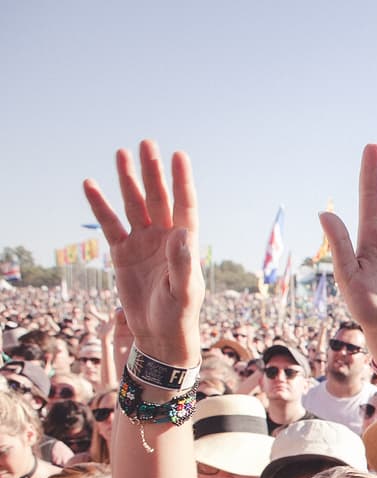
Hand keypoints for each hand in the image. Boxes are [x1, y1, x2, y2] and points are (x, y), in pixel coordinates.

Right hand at [83, 141, 202, 365]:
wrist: (160, 333)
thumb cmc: (179, 314)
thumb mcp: (184, 292)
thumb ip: (183, 263)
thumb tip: (182, 234)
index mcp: (184, 243)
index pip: (184, 205)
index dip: (181, 181)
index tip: (179, 155)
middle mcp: (164, 237)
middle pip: (158, 197)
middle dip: (152, 172)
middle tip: (146, 143)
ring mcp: (143, 242)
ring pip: (134, 205)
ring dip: (128, 181)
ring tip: (122, 153)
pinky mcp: (123, 253)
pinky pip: (110, 224)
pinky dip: (100, 206)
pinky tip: (90, 185)